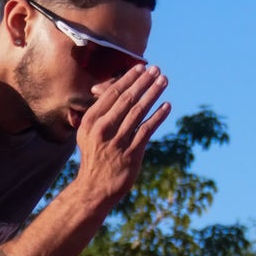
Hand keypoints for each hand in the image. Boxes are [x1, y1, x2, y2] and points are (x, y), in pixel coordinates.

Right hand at [73, 63, 169, 211]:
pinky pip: (147, 130)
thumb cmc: (95, 156)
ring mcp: (117, 142)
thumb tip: (111, 89)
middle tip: (157, 70)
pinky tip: (167, 106)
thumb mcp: (89, 134)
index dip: (129, 79)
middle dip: (144, 82)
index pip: (112, 94)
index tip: (141, 68)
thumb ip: (100, 113)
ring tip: (164, 81)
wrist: (94, 188)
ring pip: (138, 112)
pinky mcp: (131, 154)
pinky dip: (158, 117)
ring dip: (153, 94)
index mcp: (90, 121)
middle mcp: (102, 129)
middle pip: (127, 99)